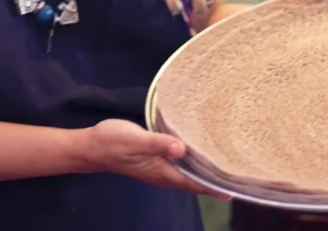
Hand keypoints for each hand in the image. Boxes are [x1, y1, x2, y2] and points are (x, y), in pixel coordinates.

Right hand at [78, 119, 227, 198]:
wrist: (92, 146)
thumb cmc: (114, 142)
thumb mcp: (136, 140)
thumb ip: (159, 144)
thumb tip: (183, 149)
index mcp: (161, 172)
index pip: (193, 183)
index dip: (212, 186)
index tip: (233, 188)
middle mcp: (162, 174)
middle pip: (192, 181)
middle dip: (212, 179)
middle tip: (235, 172)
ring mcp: (157, 168)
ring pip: (185, 173)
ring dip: (202, 170)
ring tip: (222, 162)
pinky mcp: (153, 159)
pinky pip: (177, 164)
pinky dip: (190, 160)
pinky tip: (196, 150)